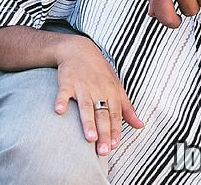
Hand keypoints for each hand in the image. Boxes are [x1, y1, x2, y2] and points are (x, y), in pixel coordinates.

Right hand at [53, 37, 143, 155]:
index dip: (115, 130)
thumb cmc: (99, 71)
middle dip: (104, 133)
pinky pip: (63, 92)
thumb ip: (127, 109)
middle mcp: (98, 90)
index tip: (114, 146)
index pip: (115, 115)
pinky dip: (61, 100)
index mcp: (111, 93)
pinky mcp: (67, 81)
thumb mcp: (117, 87)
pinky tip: (59, 111)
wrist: (79, 49)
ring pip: (86, 106)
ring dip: (88, 121)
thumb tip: (141, 126)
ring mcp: (82, 86)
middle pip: (102, 114)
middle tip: (103, 150)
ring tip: (89, 138)